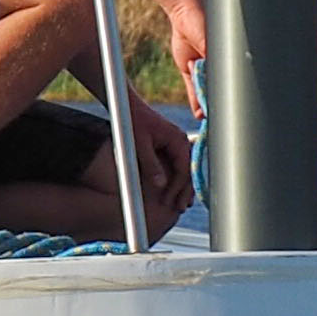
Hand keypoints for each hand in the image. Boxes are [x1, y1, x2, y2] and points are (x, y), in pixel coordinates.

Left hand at [125, 100, 197, 234]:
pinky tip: (176, 191)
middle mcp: (181, 141)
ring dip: (183, 187)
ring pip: (185, 169)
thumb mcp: (138, 144)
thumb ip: (150, 164)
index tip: (169, 202)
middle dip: (184, 191)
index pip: (183, 170)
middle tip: (180, 209)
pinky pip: (178, 164)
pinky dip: (178, 178)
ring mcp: (177, 143)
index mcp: (177, 140)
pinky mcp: (170, 144)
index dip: (177, 188)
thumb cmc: (132, 123)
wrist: (128, 107)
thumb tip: (161, 185)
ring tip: (181, 204)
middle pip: (188, 171)